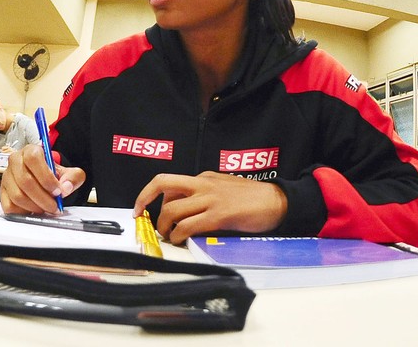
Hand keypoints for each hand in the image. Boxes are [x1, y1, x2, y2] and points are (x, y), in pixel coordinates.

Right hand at [0, 144, 84, 214]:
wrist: (43, 180)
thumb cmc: (53, 175)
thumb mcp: (69, 173)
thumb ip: (73, 178)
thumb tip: (65, 187)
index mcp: (31, 151)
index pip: (33, 159)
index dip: (46, 177)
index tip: (57, 190)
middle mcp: (15, 161)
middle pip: (25, 181)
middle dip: (42, 198)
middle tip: (54, 206)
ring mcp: (7, 177)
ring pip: (17, 196)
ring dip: (34, 207)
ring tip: (46, 209)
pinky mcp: (3, 192)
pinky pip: (9, 206)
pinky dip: (24, 212)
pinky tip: (34, 210)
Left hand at [133, 171, 287, 244]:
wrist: (279, 201)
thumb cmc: (253, 198)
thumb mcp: (223, 187)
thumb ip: (203, 194)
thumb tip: (183, 209)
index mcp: (203, 178)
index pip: (168, 182)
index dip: (148, 194)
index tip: (139, 207)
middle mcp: (203, 184)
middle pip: (163, 186)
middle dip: (147, 204)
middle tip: (148, 221)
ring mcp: (210, 199)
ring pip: (173, 209)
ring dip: (164, 226)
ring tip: (167, 236)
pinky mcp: (219, 216)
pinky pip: (189, 225)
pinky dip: (178, 235)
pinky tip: (180, 240)